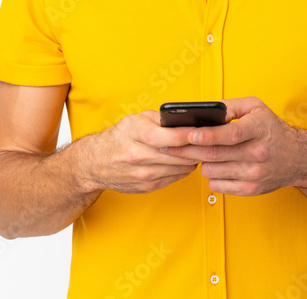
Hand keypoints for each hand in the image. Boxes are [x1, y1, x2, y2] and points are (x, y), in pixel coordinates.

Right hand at [82, 110, 197, 193]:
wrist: (94, 163)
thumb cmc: (117, 138)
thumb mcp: (135, 120)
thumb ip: (160, 119)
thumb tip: (187, 119)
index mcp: (137, 136)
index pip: (170, 137)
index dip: (190, 135)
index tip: (206, 131)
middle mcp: (140, 156)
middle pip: (179, 155)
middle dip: (199, 148)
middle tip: (212, 141)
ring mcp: (144, 174)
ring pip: (181, 168)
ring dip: (193, 159)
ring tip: (201, 150)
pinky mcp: (147, 186)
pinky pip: (175, 177)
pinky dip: (183, 169)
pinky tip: (186, 161)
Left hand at [157, 96, 306, 195]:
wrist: (298, 158)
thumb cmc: (272, 129)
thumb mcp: (256, 108)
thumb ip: (231, 106)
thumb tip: (206, 111)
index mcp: (259, 129)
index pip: (230, 134)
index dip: (207, 136)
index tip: (188, 134)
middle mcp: (258, 152)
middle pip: (215, 155)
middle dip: (187, 150)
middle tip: (168, 146)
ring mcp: (255, 173)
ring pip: (213, 171)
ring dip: (201, 162)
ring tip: (199, 154)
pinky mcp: (252, 189)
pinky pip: (219, 186)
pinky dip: (212, 176)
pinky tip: (215, 167)